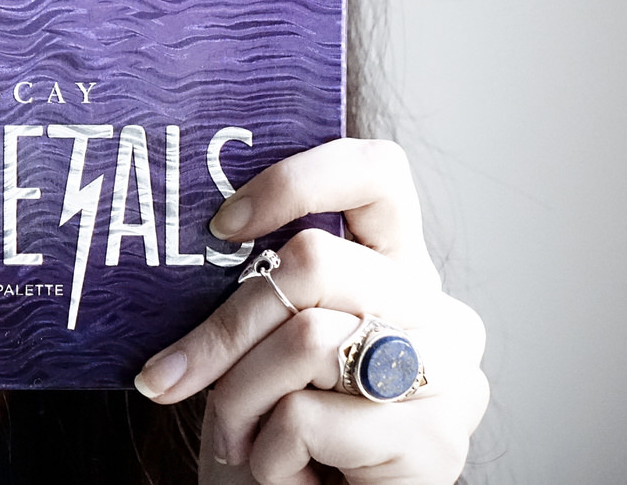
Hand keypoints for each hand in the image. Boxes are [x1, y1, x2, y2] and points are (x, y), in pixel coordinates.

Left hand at [131, 138, 488, 484]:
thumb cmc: (277, 437)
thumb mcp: (260, 347)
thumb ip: (261, 285)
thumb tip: (201, 231)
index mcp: (396, 269)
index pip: (376, 171)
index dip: (296, 181)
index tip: (223, 225)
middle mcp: (437, 311)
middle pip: (312, 263)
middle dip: (224, 331)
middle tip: (176, 378)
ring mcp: (449, 375)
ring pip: (305, 339)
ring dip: (239, 401)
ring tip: (244, 442)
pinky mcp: (437, 443)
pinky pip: (309, 417)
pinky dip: (270, 457)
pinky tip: (294, 478)